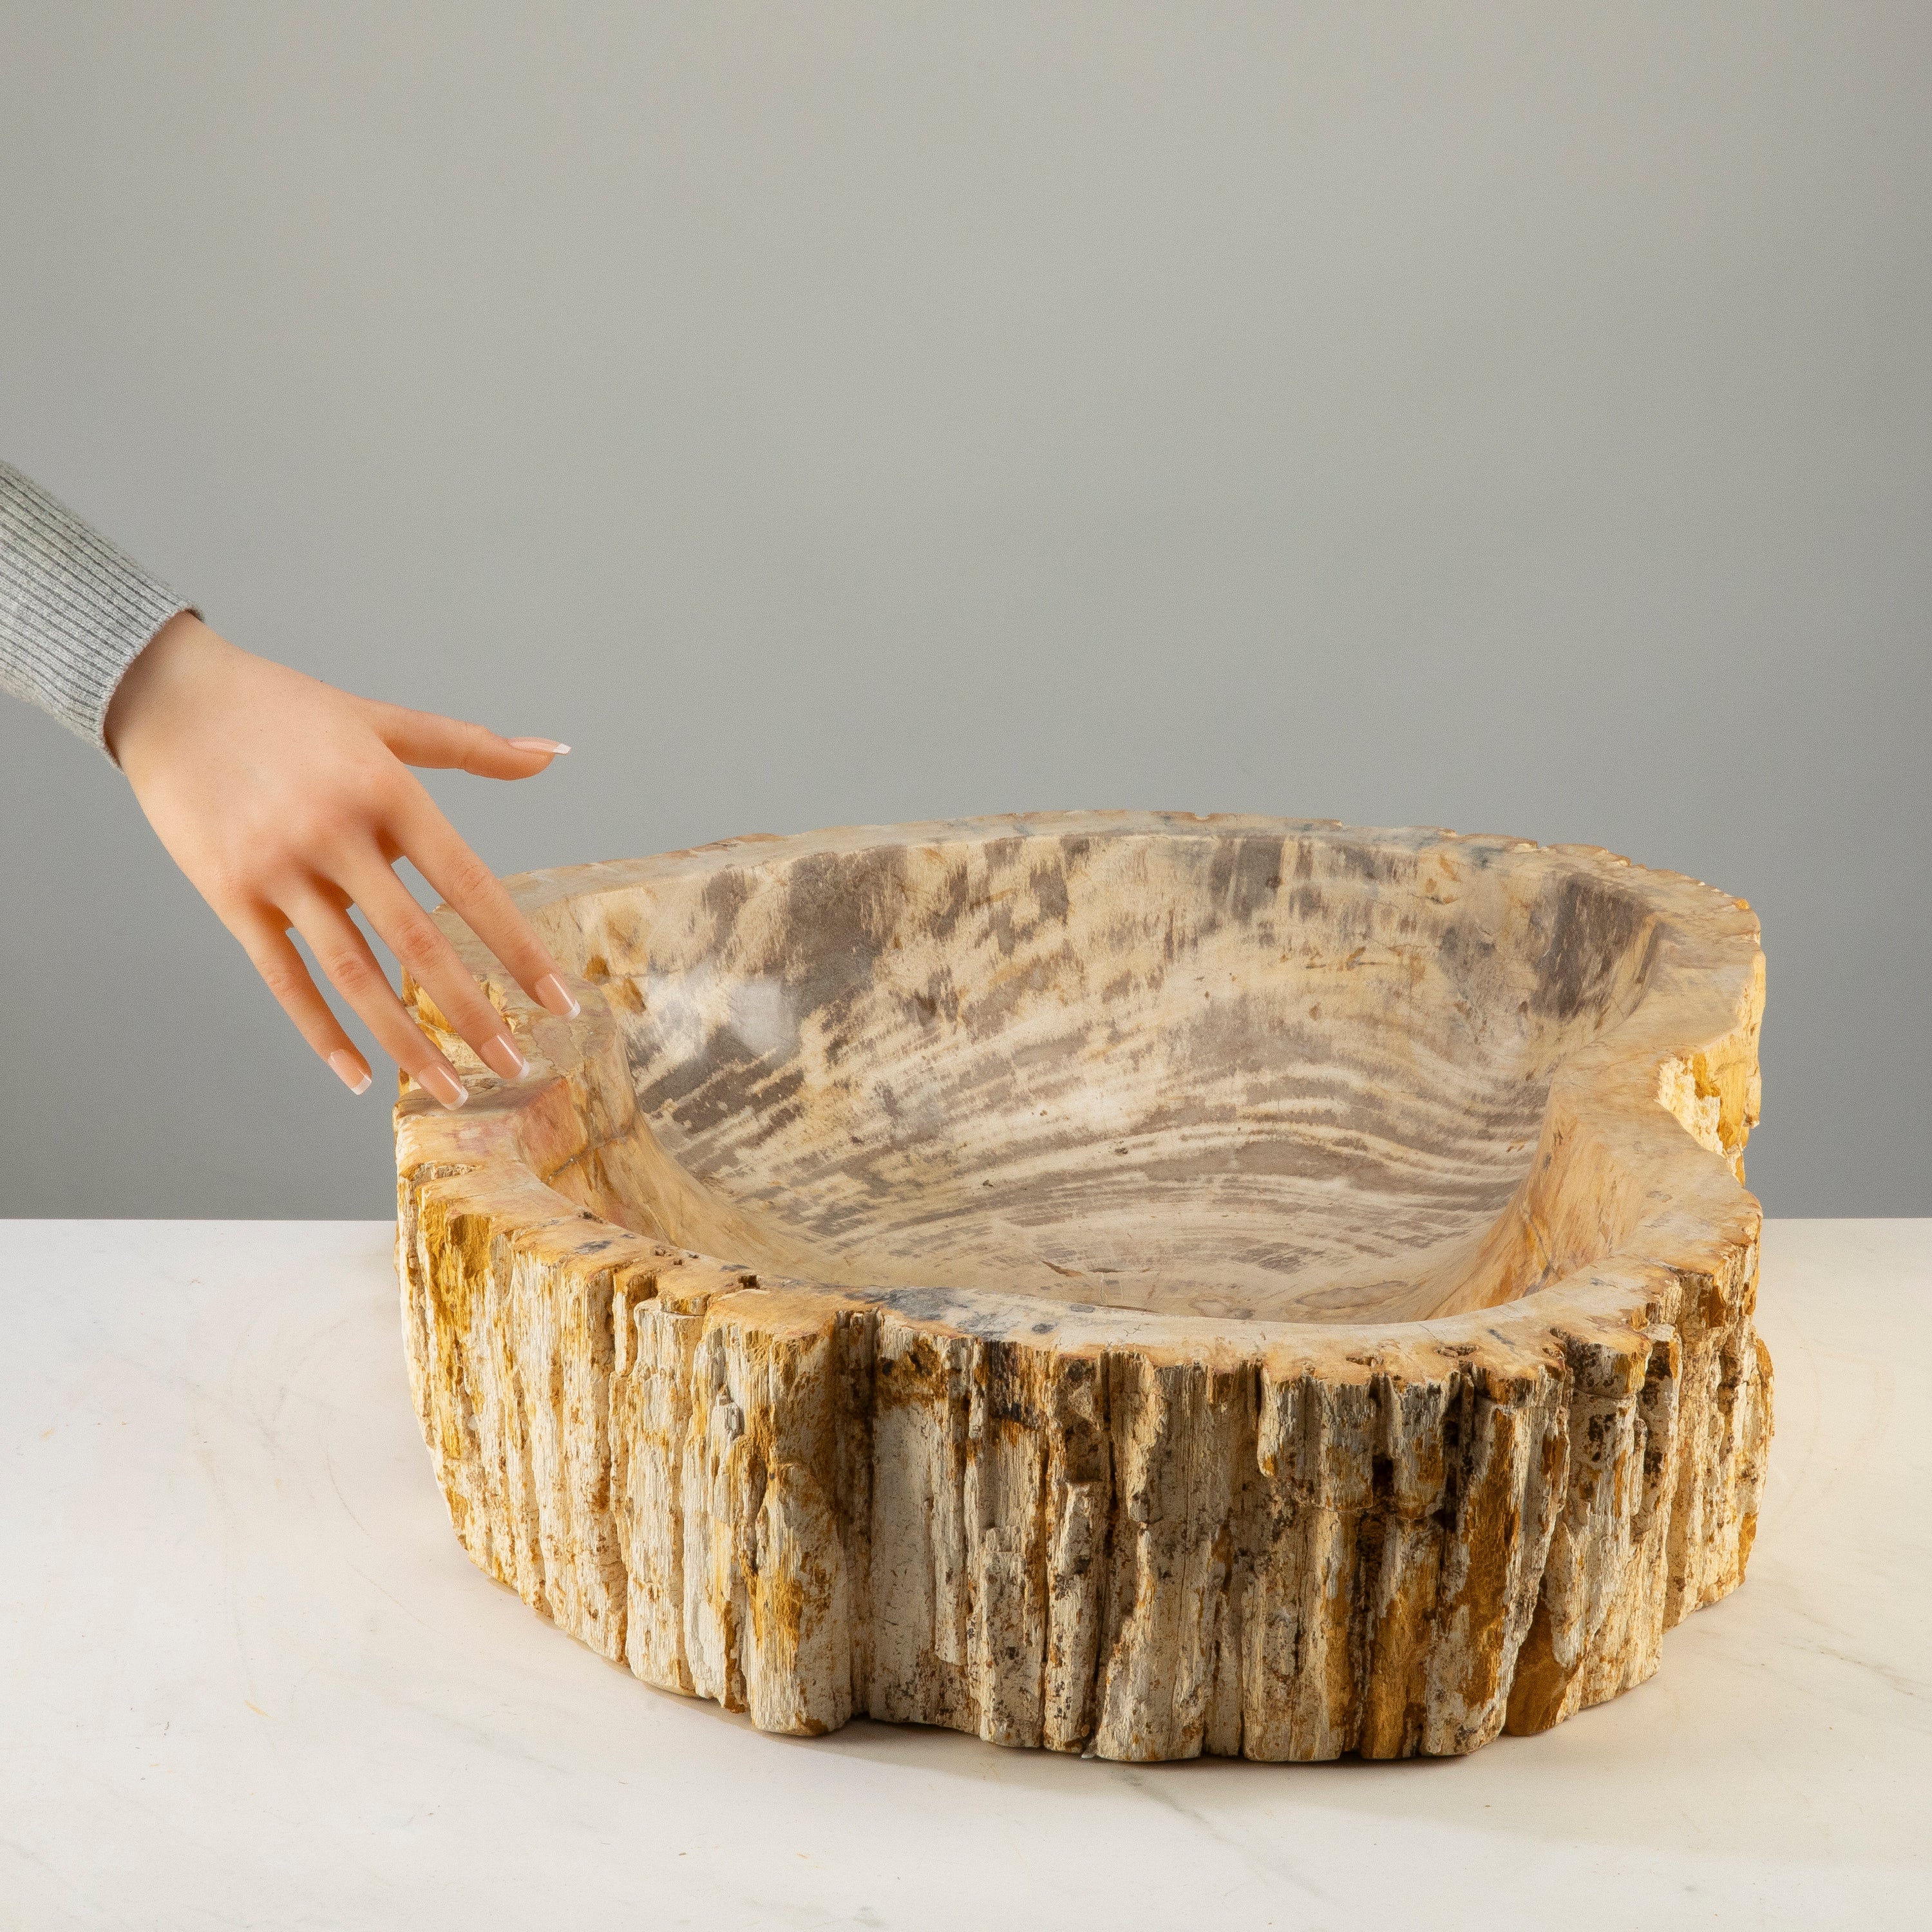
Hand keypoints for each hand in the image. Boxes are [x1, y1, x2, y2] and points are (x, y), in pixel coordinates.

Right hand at [105, 612, 577, 1106]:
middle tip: (517, 1065)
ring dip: (406, 1041)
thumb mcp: (383, 719)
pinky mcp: (230, 898)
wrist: (170, 695)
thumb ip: (472, 745)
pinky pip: (283, 980)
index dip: (518, 949)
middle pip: (418, 944)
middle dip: (473, 1013)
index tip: (560, 1001)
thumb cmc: (287, 709)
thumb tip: (556, 753)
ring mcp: (279, 870)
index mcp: (386, 791)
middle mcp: (336, 834)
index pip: (469, 885)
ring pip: (354, 975)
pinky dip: (322, 1034)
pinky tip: (358, 1078)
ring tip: (451, 1089)